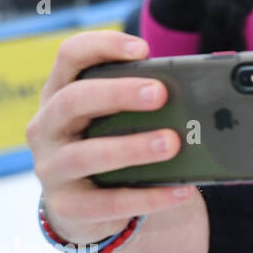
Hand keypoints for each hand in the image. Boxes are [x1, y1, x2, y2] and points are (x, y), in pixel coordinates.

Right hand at [26, 31, 199, 245]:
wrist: (90, 204)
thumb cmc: (114, 143)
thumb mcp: (123, 117)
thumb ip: (148, 100)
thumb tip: (204, 91)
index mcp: (62, 93)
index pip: (70, 56)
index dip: (102, 46)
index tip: (143, 48)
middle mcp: (48, 127)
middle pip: (72, 100)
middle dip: (118, 93)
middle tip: (160, 94)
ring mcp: (52, 168)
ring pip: (84, 155)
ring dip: (131, 147)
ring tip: (171, 143)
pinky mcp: (68, 206)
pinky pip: (107, 203)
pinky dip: (147, 197)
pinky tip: (180, 190)